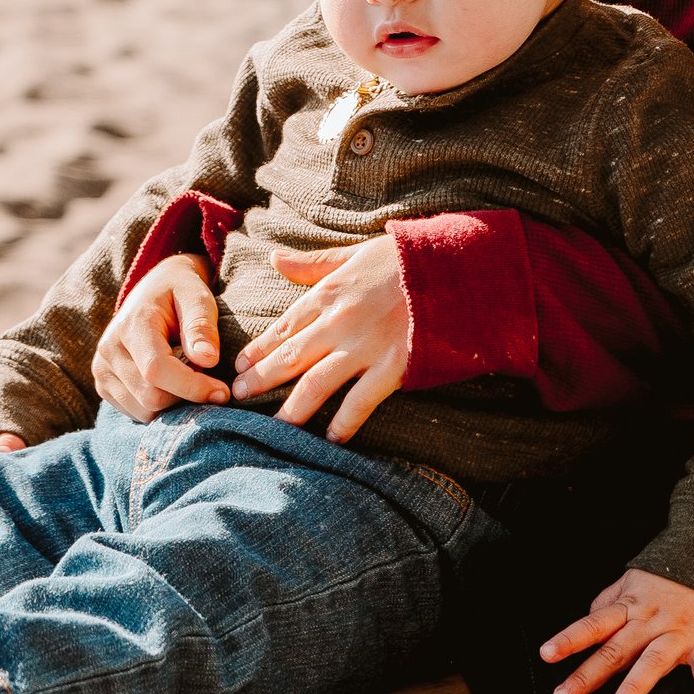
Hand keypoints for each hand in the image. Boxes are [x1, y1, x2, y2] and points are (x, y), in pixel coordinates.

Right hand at [94, 257, 228, 418]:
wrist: (153, 291)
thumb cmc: (180, 291)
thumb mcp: (197, 297)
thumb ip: (201, 326)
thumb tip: (207, 360)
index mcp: (131, 325)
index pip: (156, 370)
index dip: (192, 387)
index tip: (223, 392)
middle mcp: (109, 350)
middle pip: (151, 397)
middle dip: (186, 396)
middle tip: (209, 379)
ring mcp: (102, 370)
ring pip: (144, 411)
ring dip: (174, 404)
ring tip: (188, 377)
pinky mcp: (104, 386)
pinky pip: (137, 413)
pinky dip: (160, 408)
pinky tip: (171, 384)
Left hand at [231, 237, 410, 443]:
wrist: (456, 269)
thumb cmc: (406, 259)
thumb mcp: (355, 253)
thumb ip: (313, 263)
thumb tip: (274, 259)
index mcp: (329, 294)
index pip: (284, 326)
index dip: (258, 348)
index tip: (237, 365)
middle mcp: (339, 323)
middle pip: (290, 357)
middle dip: (260, 379)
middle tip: (236, 398)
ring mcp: (365, 347)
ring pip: (316, 383)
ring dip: (291, 408)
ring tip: (272, 428)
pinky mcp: (392, 367)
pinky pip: (360, 401)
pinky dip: (343, 423)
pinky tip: (329, 440)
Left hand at [540, 570, 693, 693]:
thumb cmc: (668, 578)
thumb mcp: (632, 582)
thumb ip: (608, 603)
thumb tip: (586, 621)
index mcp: (629, 607)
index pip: (593, 624)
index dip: (569, 639)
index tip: (546, 655)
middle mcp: (650, 622)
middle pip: (615, 651)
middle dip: (587, 676)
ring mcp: (679, 633)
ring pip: (653, 662)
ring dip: (634, 686)